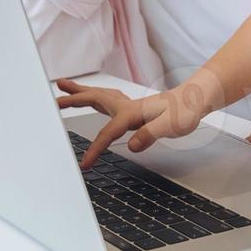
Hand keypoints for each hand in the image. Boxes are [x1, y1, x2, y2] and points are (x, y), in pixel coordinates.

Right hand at [55, 78, 217, 168]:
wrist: (197, 99)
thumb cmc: (186, 111)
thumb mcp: (172, 126)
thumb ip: (150, 134)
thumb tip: (132, 144)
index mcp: (133, 112)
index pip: (108, 132)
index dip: (95, 148)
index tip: (84, 164)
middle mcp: (127, 106)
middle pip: (94, 99)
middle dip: (73, 99)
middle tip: (53, 99)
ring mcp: (130, 105)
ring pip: (99, 96)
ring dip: (80, 92)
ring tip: (64, 86)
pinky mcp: (134, 108)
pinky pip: (107, 100)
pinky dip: (94, 96)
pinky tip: (93, 99)